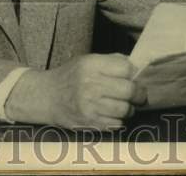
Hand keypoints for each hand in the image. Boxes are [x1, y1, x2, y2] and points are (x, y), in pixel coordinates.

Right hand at [4, 53, 144, 129]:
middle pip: (129, 90)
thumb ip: (111, 61)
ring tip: (125, 105)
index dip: (133, 72)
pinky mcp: (89, 123)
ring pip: (125, 109)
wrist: (47, 97)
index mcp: (91, 65)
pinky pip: (116, 124)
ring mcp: (90, 106)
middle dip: (138, 93)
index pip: (126, 68)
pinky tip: (112, 114)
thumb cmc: (71, 76)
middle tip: (138, 94)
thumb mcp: (87, 60)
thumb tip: (137, 66)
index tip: (132, 76)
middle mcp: (91, 85)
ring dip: (129, 108)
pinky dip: (119, 120)